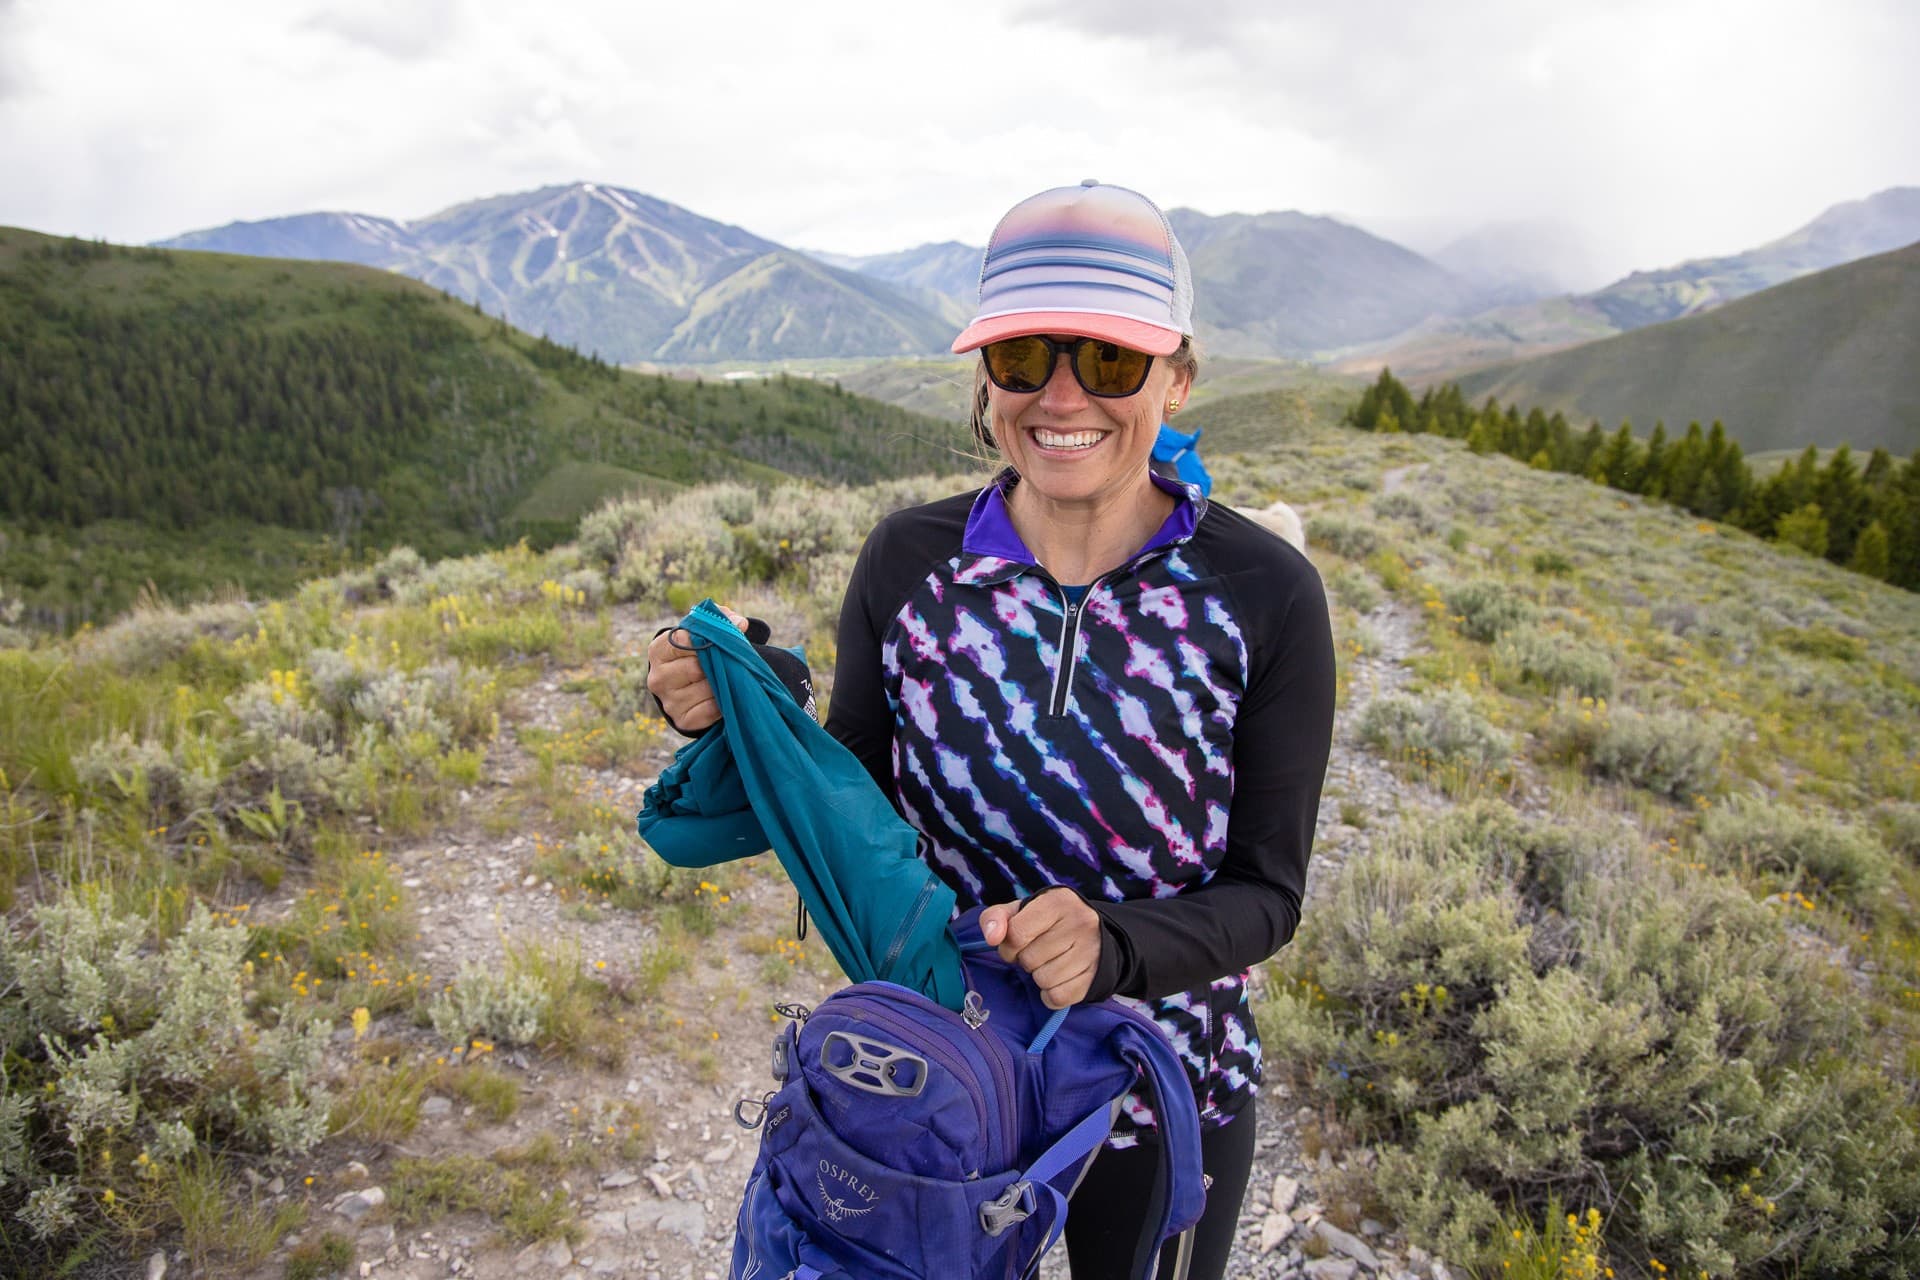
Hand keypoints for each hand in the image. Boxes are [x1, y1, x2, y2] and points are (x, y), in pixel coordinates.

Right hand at [644, 604, 747, 731]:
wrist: (692, 686)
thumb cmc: (699, 652)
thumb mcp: (704, 631)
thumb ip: (720, 620)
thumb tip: (739, 624)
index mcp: (658, 651)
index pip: (682, 640)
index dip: (706, 639)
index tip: (720, 639)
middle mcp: (658, 677)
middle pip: (695, 668)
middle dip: (716, 664)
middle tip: (727, 662)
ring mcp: (669, 701)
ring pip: (705, 689)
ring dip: (721, 684)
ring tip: (724, 678)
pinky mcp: (682, 720)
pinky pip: (711, 710)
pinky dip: (722, 703)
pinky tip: (723, 696)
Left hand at [979, 889, 1101, 1009]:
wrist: (1094, 935)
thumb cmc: (1048, 923)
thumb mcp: (1020, 912)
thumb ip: (995, 918)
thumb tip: (992, 938)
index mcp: (1058, 901)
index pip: (1016, 934)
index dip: (1008, 946)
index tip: (1016, 945)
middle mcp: (1081, 922)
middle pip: (1029, 960)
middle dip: (1026, 960)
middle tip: (1039, 951)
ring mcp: (1092, 950)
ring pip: (1044, 981)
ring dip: (1039, 977)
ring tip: (1050, 962)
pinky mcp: (1096, 977)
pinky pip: (1058, 998)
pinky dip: (1052, 994)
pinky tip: (1059, 978)